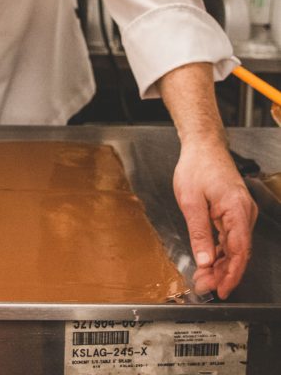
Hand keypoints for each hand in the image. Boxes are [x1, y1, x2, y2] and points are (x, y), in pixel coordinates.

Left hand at [173, 140, 256, 299]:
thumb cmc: (196, 167)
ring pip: (234, 247)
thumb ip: (199, 232)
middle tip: (204, 286)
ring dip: (221, 264)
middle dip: (222, 273)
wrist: (203, 146)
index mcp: (237, 209)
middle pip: (238, 252)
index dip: (231, 274)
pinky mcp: (234, 212)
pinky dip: (220, 251)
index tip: (221, 290)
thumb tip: (204, 261)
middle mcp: (244, 213)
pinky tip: (209, 262)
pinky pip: (230, 237)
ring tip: (203, 278)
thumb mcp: (190, 201)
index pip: (240, 251)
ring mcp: (241, 213)